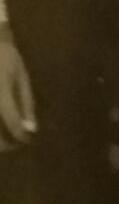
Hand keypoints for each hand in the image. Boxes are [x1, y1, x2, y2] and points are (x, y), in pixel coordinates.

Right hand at [0, 27, 35, 149]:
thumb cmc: (5, 58)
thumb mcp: (21, 77)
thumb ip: (26, 103)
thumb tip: (31, 129)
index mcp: (1, 92)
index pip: (13, 123)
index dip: (21, 136)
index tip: (27, 139)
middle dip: (5, 145)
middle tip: (13, 144)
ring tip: (4, 139)